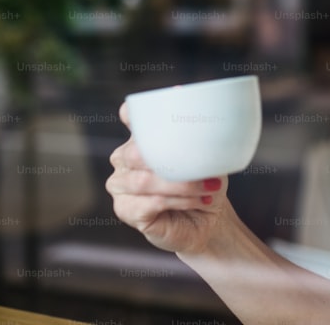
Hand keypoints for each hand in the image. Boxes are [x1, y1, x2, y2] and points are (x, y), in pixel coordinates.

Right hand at [106, 102, 230, 253]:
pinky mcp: (126, 210)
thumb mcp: (208, 157)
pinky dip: (179, 201)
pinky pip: (151, 203)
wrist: (207, 218)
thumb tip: (209, 120)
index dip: (133, 113)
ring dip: (182, 186)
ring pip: (144, 181)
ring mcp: (121, 185)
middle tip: (205, 172)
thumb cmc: (204, 183)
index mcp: (142, 139)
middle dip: (173, 162)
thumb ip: (202, 140)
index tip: (150, 111)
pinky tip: (197, 201)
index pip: (130, 116)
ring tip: (208, 189)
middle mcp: (125, 159)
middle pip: (135, 153)